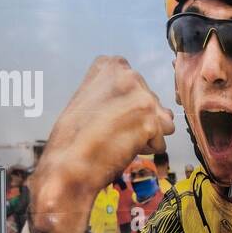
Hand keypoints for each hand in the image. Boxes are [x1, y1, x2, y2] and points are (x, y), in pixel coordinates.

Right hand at [28, 56, 174, 232]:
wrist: (67, 166)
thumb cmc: (73, 139)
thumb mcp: (90, 99)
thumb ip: (120, 95)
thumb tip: (163, 112)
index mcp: (111, 66)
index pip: (137, 86)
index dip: (124, 107)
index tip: (103, 116)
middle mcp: (129, 75)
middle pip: (151, 103)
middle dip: (137, 120)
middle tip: (109, 131)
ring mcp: (142, 97)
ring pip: (161, 121)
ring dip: (144, 135)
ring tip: (117, 140)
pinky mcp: (151, 121)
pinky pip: (161, 141)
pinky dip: (146, 151)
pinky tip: (122, 149)